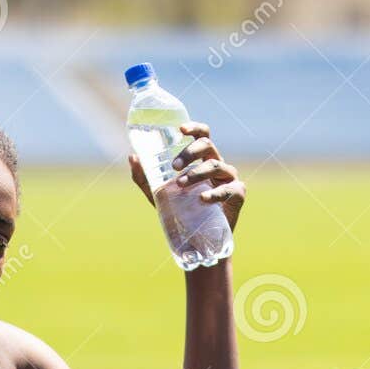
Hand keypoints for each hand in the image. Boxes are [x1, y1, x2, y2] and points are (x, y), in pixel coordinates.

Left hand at [128, 121, 246, 232]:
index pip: (202, 135)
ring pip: (216, 166)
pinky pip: (228, 189)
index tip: (181, 129)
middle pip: (208, 146)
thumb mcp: (159, 194)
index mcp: (202, 159)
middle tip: (174, 166)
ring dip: (197, 173)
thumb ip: (145, 177)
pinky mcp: (237, 194)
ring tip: (181, 184)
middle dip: (190, 153)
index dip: (194, 128)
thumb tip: (132, 157)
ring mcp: (229, 178)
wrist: (198, 241)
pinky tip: (202, 199)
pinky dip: (214, 194)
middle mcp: (218, 164)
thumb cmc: (181, 212)